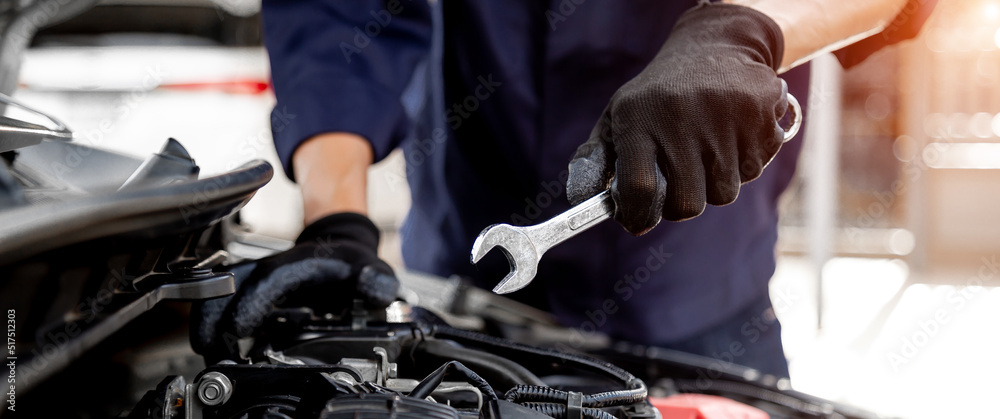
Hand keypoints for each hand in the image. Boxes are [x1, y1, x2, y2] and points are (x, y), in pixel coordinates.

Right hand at [192, 213, 397, 359]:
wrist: (337, 250)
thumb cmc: (348, 263)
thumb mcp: (369, 269)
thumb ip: (376, 281)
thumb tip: (375, 288)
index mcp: (295, 265)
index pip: (266, 281)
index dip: (249, 304)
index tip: (237, 331)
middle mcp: (268, 270)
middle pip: (226, 285)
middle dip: (211, 316)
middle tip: (207, 349)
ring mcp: (254, 280)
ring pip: (217, 294)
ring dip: (207, 322)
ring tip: (208, 354)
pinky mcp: (248, 293)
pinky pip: (223, 305)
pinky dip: (215, 325)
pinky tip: (218, 350)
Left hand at [566, 3, 787, 234]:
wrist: (717, 47)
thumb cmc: (658, 94)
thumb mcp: (618, 114)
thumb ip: (595, 157)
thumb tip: (579, 200)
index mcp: (640, 118)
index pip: (640, 188)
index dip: (638, 215)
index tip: (638, 219)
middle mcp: (683, 119)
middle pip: (686, 204)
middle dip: (679, 202)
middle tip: (676, 178)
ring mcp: (726, 121)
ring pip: (723, 194)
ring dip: (712, 182)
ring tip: (704, 147)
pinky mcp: (762, 121)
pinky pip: (751, 173)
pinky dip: (740, 164)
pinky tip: (729, 135)